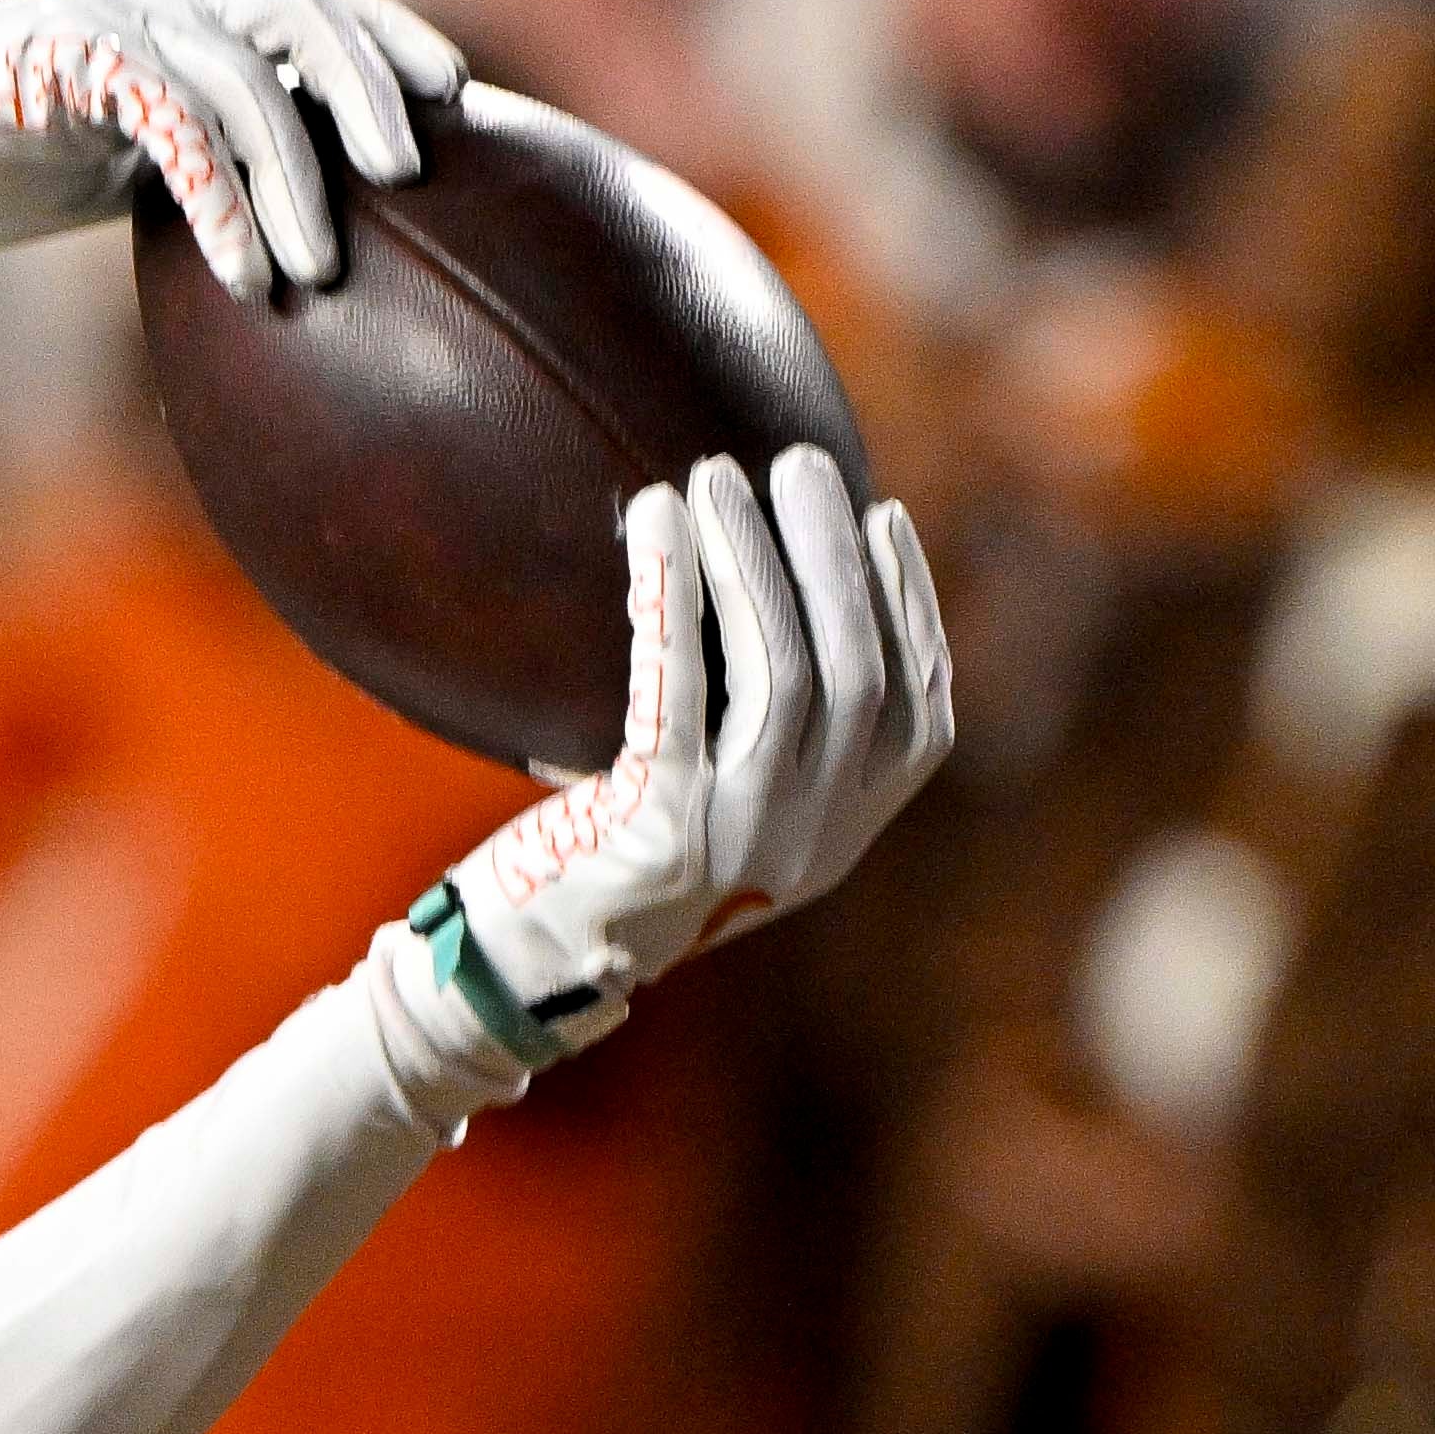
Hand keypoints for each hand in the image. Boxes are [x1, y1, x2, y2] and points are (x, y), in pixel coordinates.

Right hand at [0, 0, 460, 294]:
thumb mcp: (90, 168)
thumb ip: (167, 169)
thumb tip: (240, 233)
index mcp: (175, 19)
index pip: (310, 6)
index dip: (386, 43)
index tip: (452, 105)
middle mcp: (156, 3)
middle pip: (303, 15)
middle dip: (370, 87)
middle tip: (418, 172)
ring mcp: (110, 23)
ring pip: (243, 76)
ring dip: (294, 174)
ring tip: (323, 265)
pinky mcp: (63, 61)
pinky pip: (168, 124)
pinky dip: (216, 199)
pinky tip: (244, 272)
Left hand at [405, 446, 954, 1072]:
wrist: (517, 969)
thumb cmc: (607, 868)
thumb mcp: (717, 810)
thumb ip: (768, 737)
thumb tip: (779, 585)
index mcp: (840, 839)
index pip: (917, 711)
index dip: (907, 605)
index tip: (879, 517)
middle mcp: (809, 843)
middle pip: (855, 671)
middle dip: (831, 555)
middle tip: (799, 464)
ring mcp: (741, 838)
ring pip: (782, 671)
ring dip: (751, 559)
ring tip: (717, 477)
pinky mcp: (661, 826)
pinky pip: (677, 684)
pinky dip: (672, 590)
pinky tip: (656, 520)